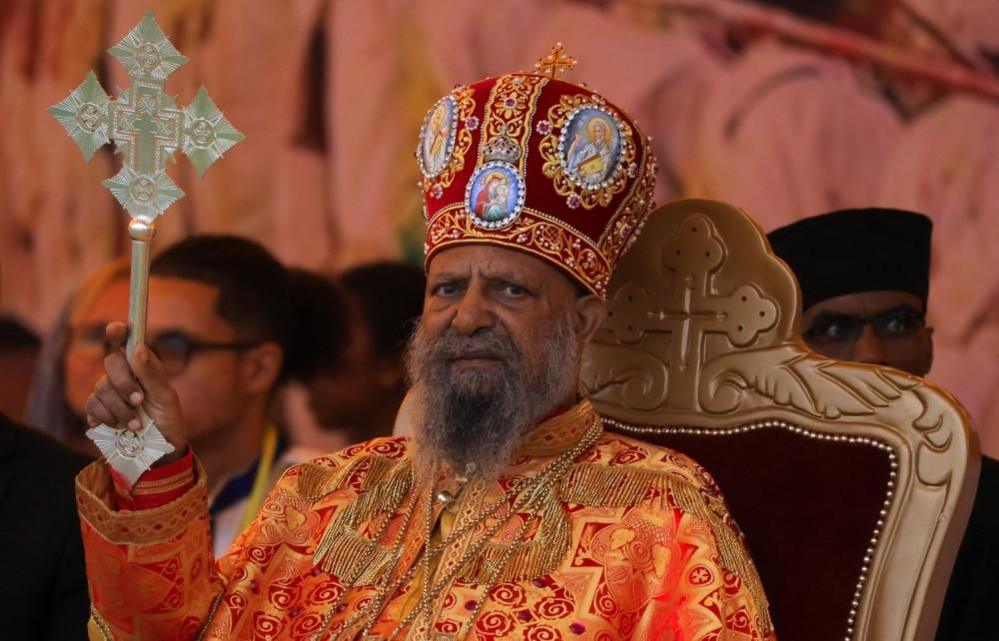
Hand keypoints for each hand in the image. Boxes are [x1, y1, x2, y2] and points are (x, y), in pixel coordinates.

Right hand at [85, 322, 187, 465]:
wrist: (158, 452)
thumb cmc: (166, 420)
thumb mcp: (166, 397)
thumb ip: (153, 374)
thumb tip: (138, 348)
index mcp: (140, 367)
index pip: (125, 343)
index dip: (118, 332)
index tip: (118, 328)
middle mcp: (121, 375)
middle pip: (110, 362)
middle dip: (123, 382)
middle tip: (139, 399)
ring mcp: (107, 393)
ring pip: (101, 388)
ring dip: (120, 408)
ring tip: (138, 424)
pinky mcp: (96, 412)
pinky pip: (92, 407)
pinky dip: (108, 418)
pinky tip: (121, 427)